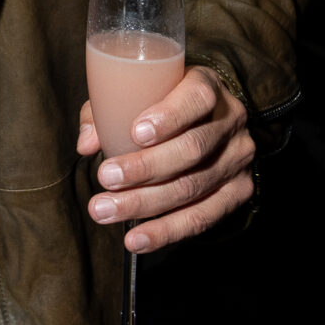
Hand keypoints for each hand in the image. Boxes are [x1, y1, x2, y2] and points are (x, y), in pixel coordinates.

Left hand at [75, 66, 256, 253]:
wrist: (207, 120)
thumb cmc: (161, 102)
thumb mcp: (137, 92)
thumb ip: (108, 110)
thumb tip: (86, 144)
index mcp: (208, 86)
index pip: (197, 98)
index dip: (169, 117)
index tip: (135, 133)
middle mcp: (230, 120)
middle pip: (192, 149)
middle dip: (145, 168)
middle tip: (105, 178)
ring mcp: (237, 158)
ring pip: (193, 186)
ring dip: (144, 203)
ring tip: (105, 210)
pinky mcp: (238, 191)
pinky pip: (202, 218)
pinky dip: (166, 231)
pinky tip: (136, 239)